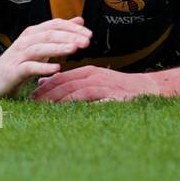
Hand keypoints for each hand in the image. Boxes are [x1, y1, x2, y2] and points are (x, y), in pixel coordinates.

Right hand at [0, 17, 91, 98]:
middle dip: (69, 36)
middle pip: (49, 35)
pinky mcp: (13, 71)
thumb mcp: (41, 46)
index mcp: (33, 33)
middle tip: (87, 42)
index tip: (90, 34)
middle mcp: (25, 41)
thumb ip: (59, 34)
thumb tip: (80, 20)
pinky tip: (57, 68)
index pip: (54, 25)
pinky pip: (29, 68)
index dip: (72, 28)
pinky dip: (43, 67)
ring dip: (58, 48)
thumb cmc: (19, 62)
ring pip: (39, 49)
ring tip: (74, 49)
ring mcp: (18, 56)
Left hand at [32, 65, 154, 102]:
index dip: (45, 86)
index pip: (61, 77)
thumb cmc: (122, 90)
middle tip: (30, 101)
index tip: (31, 95)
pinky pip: (86, 96)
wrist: (149, 89)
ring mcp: (100, 83)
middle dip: (45, 92)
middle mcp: (92, 74)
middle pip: (62, 82)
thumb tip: (48, 86)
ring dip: (55, 98)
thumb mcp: (97, 84)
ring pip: (71, 89)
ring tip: (40, 106)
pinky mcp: (107, 92)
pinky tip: (61, 109)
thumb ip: (76, 85)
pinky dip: (73, 101)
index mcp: (88, 71)